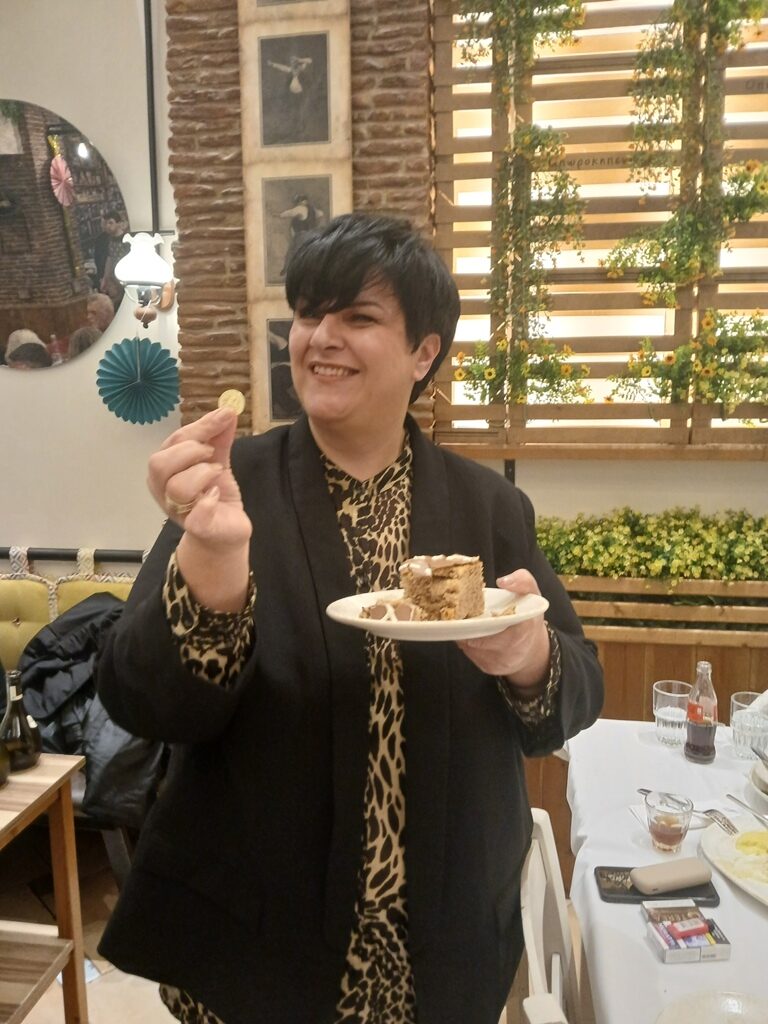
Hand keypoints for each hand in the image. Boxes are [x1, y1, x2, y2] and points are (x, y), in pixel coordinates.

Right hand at [147, 407, 252, 610]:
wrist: (226, 532)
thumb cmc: (214, 496)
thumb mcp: (216, 461)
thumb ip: (219, 437)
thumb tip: (227, 409)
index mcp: (165, 470)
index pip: (172, 441)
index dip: (199, 427)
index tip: (224, 416)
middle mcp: (163, 490)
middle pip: (160, 463)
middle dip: (191, 451)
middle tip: (211, 455)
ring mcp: (177, 511)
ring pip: (177, 487)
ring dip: (202, 474)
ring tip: (217, 474)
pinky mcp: (197, 529)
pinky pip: (196, 515)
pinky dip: (208, 502)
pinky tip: (216, 496)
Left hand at [456, 569, 549, 689]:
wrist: (532, 650)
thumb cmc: (529, 618)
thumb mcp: (532, 595)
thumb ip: (522, 581)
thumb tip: (502, 581)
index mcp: (524, 629)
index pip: (498, 625)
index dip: (479, 620)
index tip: (468, 608)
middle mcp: (512, 650)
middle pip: (478, 638)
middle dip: (466, 625)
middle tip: (457, 611)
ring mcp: (499, 662)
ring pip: (469, 645)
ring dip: (464, 632)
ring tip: (463, 619)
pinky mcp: (488, 668)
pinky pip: (469, 653)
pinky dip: (466, 640)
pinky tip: (470, 631)